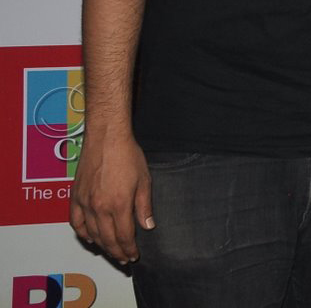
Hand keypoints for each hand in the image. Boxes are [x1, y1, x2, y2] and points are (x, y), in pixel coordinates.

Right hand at [69, 132, 153, 263]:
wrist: (106, 138)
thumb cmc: (128, 155)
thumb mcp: (144, 180)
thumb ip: (144, 206)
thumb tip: (148, 226)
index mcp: (118, 205)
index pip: (123, 236)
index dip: (129, 249)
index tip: (134, 256)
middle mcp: (99, 207)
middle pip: (107, 239)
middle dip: (116, 252)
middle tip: (124, 260)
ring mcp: (85, 203)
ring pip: (91, 233)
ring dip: (102, 246)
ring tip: (111, 252)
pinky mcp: (75, 197)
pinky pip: (76, 222)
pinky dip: (82, 233)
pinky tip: (90, 238)